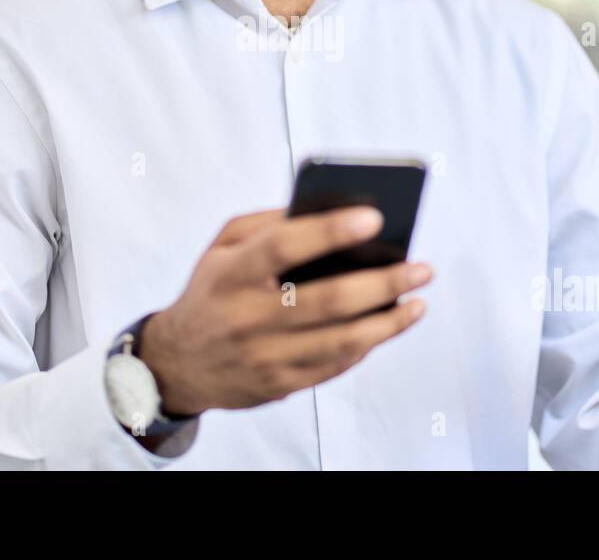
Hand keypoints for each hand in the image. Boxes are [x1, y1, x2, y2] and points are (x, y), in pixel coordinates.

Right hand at [137, 206, 431, 416]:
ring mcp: (264, 357)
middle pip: (327, 300)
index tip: (374, 216)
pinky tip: (389, 325)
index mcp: (231, 274)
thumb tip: (327, 213)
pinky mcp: (279, 385)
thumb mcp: (222, 247)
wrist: (177, 363)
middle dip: (382, 283)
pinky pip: (335, 366)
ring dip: (388, 322)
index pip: (283, 246)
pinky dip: (368, 345)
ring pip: (341, 341)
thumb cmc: (213, 290)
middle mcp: (247, 318)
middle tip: (421, 267)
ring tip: (418, 301)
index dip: (330, 231)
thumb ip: (266, 224)